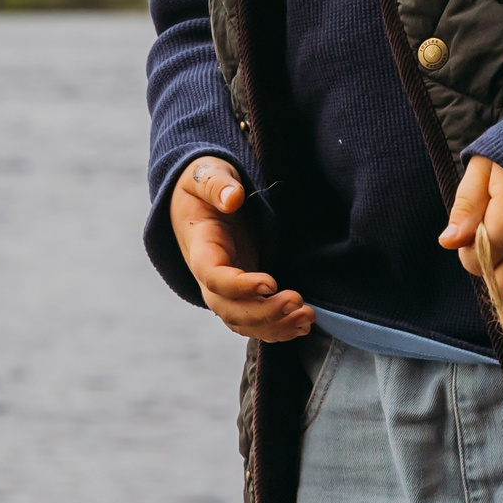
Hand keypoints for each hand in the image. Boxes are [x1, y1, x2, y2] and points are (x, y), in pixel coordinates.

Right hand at [171, 157, 313, 341]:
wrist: (196, 202)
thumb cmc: (202, 186)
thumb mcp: (207, 174)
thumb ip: (218, 185)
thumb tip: (233, 198)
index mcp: (200, 249)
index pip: (214, 278)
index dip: (240, 286)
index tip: (270, 282)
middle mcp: (208, 277)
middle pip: (230, 309)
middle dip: (264, 312)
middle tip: (298, 301)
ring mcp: (224, 289)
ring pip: (243, 322)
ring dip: (275, 326)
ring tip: (307, 318)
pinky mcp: (241, 293)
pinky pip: (253, 321)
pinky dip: (276, 328)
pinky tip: (302, 326)